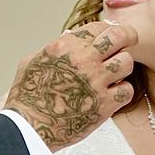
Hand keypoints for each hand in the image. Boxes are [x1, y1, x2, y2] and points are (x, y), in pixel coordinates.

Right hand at [4, 21, 136, 150]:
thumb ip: (53, 48)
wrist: (28, 127)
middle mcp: (83, 60)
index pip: (99, 27)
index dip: (107, 31)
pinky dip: (122, 92)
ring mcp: (96, 82)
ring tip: (114, 76)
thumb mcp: (32, 61)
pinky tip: (112, 95)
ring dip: (122, 68)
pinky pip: (127, 90)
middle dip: (128, 37)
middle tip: (128, 44)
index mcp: (66, 46)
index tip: (109, 38)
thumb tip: (68, 40)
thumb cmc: (27, 96)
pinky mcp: (104, 105)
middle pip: (121, 36)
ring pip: (127, 62)